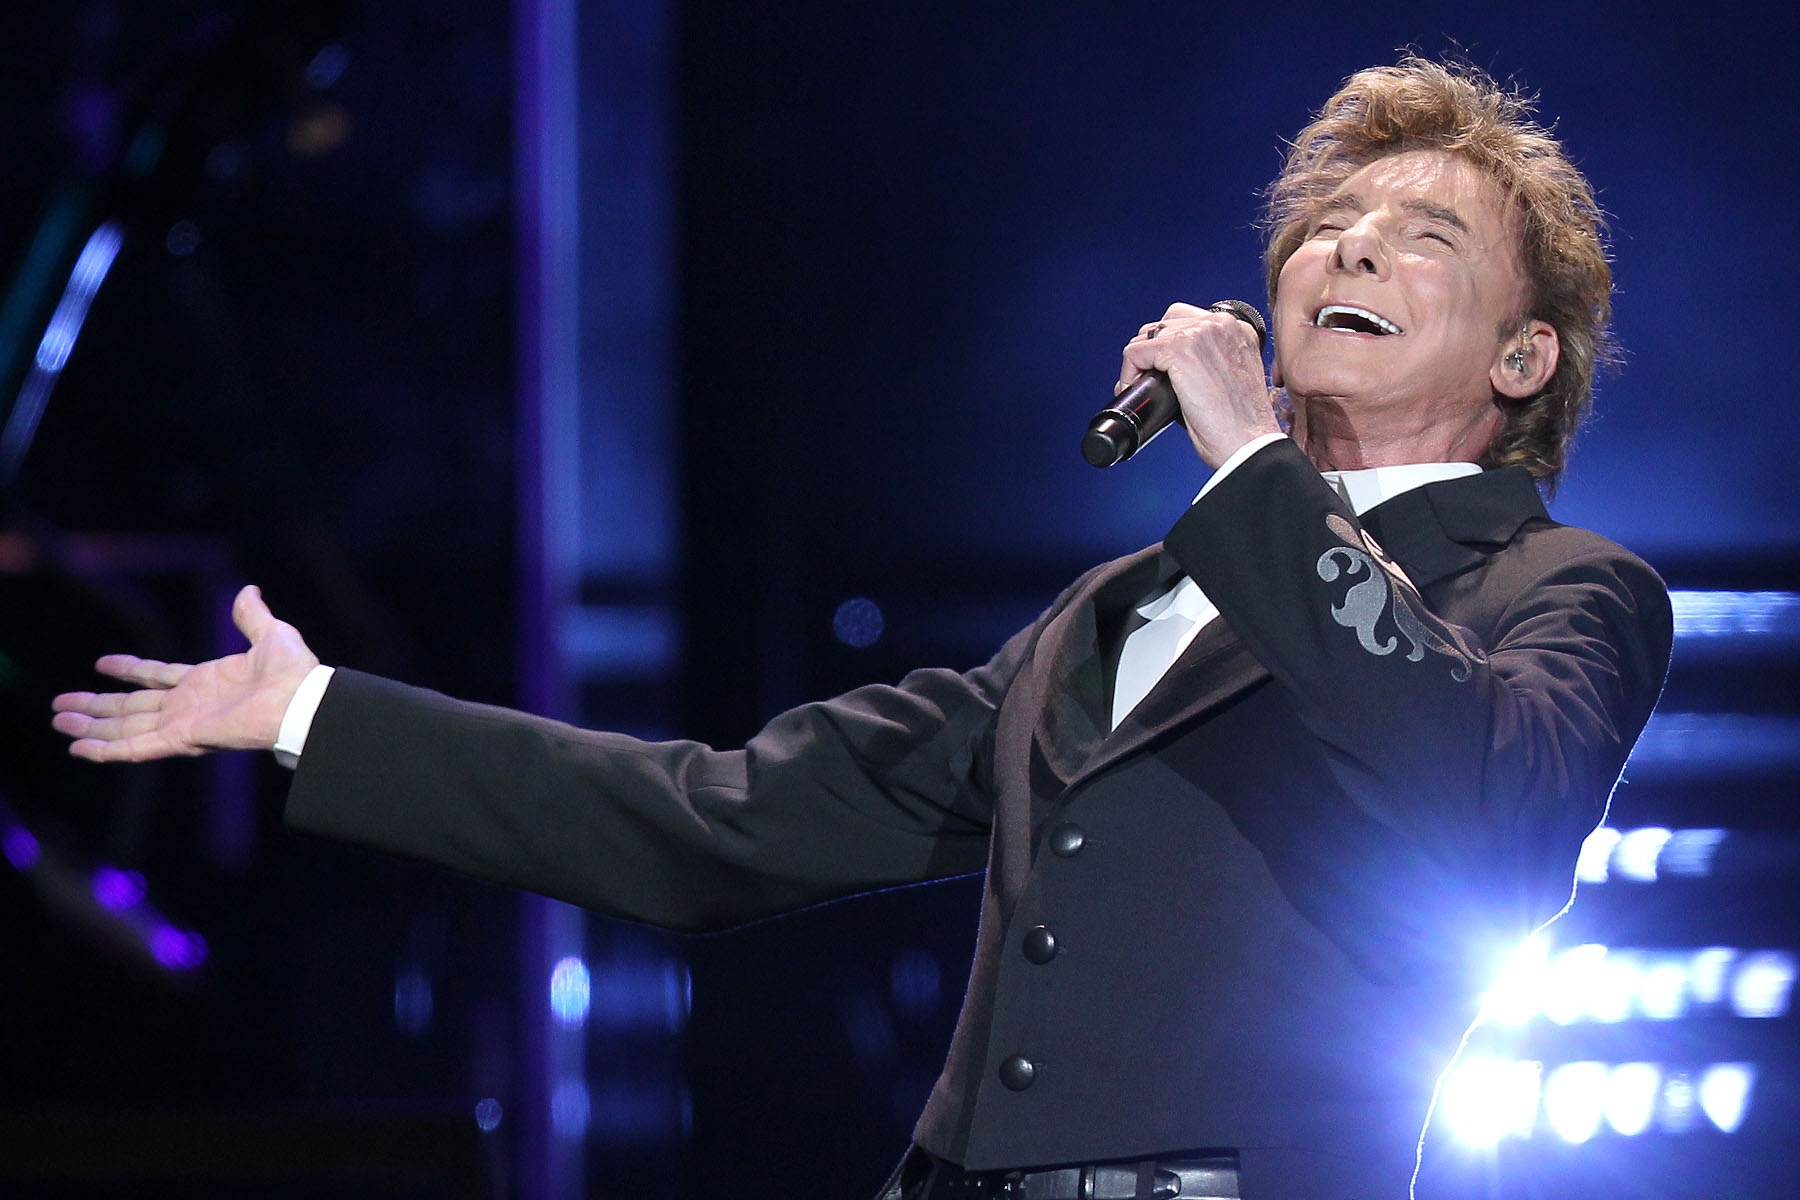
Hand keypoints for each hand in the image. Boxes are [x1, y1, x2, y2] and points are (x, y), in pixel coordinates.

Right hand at [51, 584, 319, 761]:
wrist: (303, 698)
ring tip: (59, 721)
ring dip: (91, 726)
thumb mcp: (270, 633)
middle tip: (61, 705)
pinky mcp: (183, 739)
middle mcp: (189, 705)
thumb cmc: (294, 671)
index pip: (158, 677)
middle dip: (96, 706)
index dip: (130, 671)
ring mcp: (184, 724)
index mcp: (206, 681)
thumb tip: (248, 590)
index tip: (102, 663)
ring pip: (125, 727)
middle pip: (131, 707)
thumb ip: (251, 615)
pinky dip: (107, 750)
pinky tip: (79, 748)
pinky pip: (136, 747)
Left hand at [1118, 301, 1280, 467]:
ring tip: (1142, 388)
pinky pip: (1136, 352)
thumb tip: (1166, 370)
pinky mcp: (1180, 350)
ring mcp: (1201, 333)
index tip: (1162, 373)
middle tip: (1148, 381)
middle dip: (1151, 352)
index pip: (1187, 320)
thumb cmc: (1242, 425)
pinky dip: (1129, 372)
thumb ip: (1204, 364)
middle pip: (1164, 323)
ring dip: (1139, 362)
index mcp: (1237, 329)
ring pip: (1147, 336)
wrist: (1249, 443)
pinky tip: (1137, 390)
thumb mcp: (1228, 380)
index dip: (1167, 346)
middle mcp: (1222, 324)